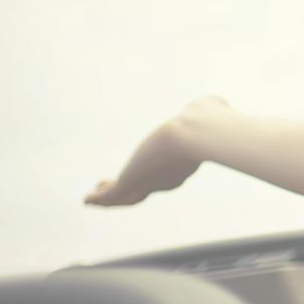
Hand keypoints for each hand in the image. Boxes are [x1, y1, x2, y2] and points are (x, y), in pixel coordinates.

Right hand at [84, 95, 224, 205]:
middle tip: (111, 187)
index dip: (152, 176)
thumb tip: (216, 103)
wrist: (194, 132)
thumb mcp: (208, 111)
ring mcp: (148, 182)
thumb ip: (211, 109)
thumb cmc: (205, 120)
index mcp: (182, 166)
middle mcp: (166, 179)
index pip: (164, 177)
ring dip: (109, 197)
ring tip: (93, 197)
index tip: (144, 169)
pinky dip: (98, 199)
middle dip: (128, 191)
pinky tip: (87, 200)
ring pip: (125, 195)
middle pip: (143, 190)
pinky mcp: (131, 180)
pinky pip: (111, 195)